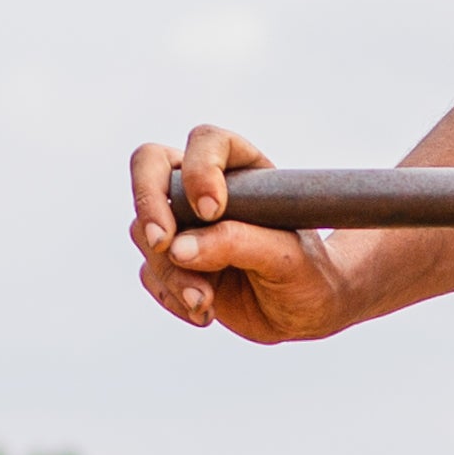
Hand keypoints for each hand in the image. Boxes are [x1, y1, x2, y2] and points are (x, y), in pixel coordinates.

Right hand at [126, 125, 347, 341]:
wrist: (308, 312)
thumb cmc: (308, 274)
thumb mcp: (287, 258)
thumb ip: (237, 243)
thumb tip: (177, 249)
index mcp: (242, 169)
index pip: (206, 142)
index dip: (198, 170)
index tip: (211, 210)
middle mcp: (205, 189)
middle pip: (149, 165)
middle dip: (150, 204)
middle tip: (163, 243)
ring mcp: (183, 225)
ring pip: (145, 231)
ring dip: (171, 271)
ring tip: (206, 301)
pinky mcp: (173, 263)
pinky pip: (150, 273)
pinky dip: (172, 296)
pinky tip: (205, 312)